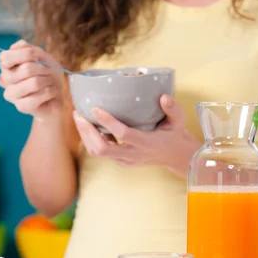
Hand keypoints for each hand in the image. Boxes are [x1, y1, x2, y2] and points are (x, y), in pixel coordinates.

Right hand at [0, 40, 64, 118]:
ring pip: (34, 83)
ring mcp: (11, 94)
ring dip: (48, 80)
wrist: (58, 93)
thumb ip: (28, 48)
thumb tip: (15, 48)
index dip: (26, 54)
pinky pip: (40, 95)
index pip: (6, 57)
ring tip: (49, 83)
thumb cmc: (48, 73)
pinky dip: (51, 92)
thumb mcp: (41, 55)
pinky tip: (50, 93)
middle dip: (44, 68)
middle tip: (48, 72)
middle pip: (26, 69)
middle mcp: (5, 80)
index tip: (38, 57)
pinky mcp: (21, 107)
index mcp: (6, 66)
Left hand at [73, 95, 201, 177]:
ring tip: (79, 117)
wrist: (174, 155)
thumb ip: (173, 109)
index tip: (95, 108)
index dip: (108, 122)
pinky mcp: (120, 161)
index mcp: (146, 143)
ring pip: (98, 152)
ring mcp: (125, 160)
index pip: (124, 134)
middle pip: (102, 149)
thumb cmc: (174, 133)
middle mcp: (133, 154)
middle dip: (87, 132)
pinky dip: (92, 139)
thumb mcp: (178, 120)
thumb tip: (163, 97)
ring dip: (86, 136)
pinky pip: (101, 152)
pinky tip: (89, 125)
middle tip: (78, 114)